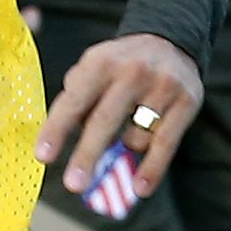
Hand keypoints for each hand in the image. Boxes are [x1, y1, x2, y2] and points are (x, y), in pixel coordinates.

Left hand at [38, 33, 204, 198]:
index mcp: (101, 61)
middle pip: (105, 120)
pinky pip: (166, 143)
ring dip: (126, 146)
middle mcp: (132, 71)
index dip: (57, 129)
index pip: (74, 100)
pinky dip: (152, 168)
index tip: (43, 156)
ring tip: (129, 132)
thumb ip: (75, 98)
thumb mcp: (93, 67)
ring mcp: (162, 85)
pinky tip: (140, 188)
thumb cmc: (120, 65)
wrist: (170, 42)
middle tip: (73, 184)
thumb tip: (57, 138)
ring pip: (135, 136)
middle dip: (87, 155)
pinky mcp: (186, 101)